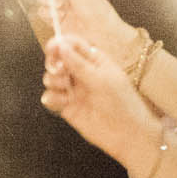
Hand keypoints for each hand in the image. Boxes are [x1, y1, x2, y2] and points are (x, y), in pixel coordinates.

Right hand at [41, 34, 162, 170]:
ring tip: (66, 88)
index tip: (52, 47)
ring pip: (51, 78)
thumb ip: (78, 63)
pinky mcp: (66, 107)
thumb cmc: (122, 102)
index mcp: (94, 60)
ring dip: (53, 80)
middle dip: (54, 63)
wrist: (126, 133)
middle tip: (60, 71)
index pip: (73, 45)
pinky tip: (64, 103)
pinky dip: (52, 98)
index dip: (61, 44)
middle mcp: (81, 73)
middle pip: (57, 60)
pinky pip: (50, 97)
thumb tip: (61, 46)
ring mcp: (73, 90)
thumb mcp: (102, 78)